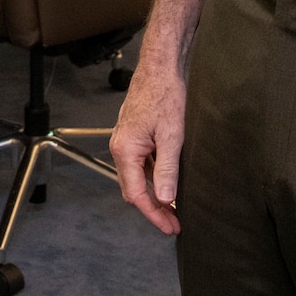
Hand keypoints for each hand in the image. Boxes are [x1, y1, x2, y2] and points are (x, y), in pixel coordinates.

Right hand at [109, 49, 185, 235]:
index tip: (171, 227)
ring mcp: (126, 141)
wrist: (159, 68)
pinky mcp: (134, 136)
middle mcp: (120, 148)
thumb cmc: (164, 96)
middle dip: (154, 209)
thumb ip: (166, 169)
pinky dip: (153, 179)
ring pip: (137, 178)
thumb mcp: (172, 136)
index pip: (136, 194)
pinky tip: (169, 183)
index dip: (154, 214)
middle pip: (133, 189)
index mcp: (125, 150)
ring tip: (175, 208)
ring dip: (154, 194)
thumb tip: (164, 198)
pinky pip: (140, 165)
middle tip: (175, 223)